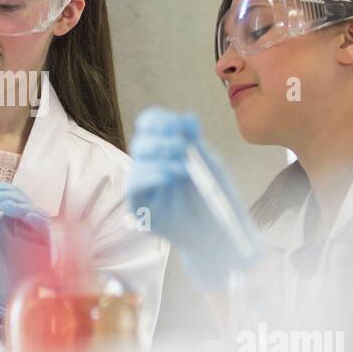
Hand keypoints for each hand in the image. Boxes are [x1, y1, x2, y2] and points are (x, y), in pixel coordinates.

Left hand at [0, 182, 51, 320]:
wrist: (6, 287)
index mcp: (14, 214)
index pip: (10, 193)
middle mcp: (28, 218)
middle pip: (21, 198)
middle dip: (4, 194)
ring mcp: (39, 230)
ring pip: (33, 209)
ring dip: (17, 204)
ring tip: (2, 205)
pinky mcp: (48, 242)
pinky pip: (45, 226)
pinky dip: (35, 218)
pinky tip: (26, 216)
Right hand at [127, 107, 258, 289]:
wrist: (218, 235)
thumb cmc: (215, 200)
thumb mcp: (210, 165)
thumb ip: (196, 142)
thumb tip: (188, 116)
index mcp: (166, 150)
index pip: (150, 124)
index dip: (161, 120)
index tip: (180, 125)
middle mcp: (151, 165)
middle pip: (141, 140)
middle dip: (162, 139)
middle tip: (183, 147)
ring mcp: (143, 185)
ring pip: (137, 161)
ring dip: (160, 158)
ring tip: (183, 168)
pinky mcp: (138, 206)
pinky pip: (134, 185)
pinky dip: (151, 176)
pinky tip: (169, 177)